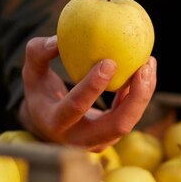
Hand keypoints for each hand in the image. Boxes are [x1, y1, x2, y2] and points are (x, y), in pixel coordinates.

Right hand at [18, 36, 156, 150]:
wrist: (48, 125)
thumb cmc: (41, 94)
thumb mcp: (32, 74)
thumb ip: (38, 53)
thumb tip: (57, 38)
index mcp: (57, 123)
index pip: (77, 107)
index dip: (93, 86)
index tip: (109, 62)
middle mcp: (80, 139)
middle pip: (117, 125)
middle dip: (136, 98)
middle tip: (144, 67)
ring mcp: (99, 142)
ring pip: (129, 121)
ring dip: (144, 94)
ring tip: (149, 63)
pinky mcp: (112, 137)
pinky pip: (130, 116)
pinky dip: (140, 94)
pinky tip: (145, 69)